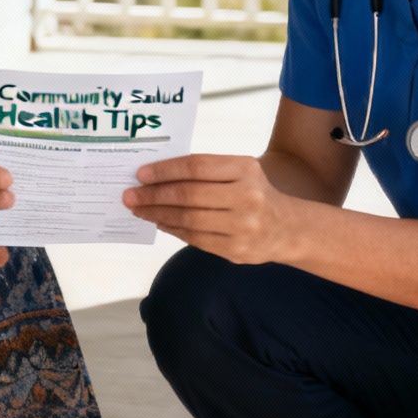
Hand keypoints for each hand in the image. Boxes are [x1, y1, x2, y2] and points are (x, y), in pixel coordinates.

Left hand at [123, 154, 299, 265]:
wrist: (287, 228)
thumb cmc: (253, 193)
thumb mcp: (239, 172)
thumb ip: (205, 171)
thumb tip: (156, 176)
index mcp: (245, 169)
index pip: (197, 167)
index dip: (165, 170)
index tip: (141, 174)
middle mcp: (247, 197)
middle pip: (189, 194)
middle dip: (154, 195)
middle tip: (130, 195)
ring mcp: (243, 226)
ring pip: (189, 219)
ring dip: (157, 214)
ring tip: (139, 210)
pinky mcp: (236, 250)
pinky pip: (194, 239)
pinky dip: (172, 229)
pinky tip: (159, 222)